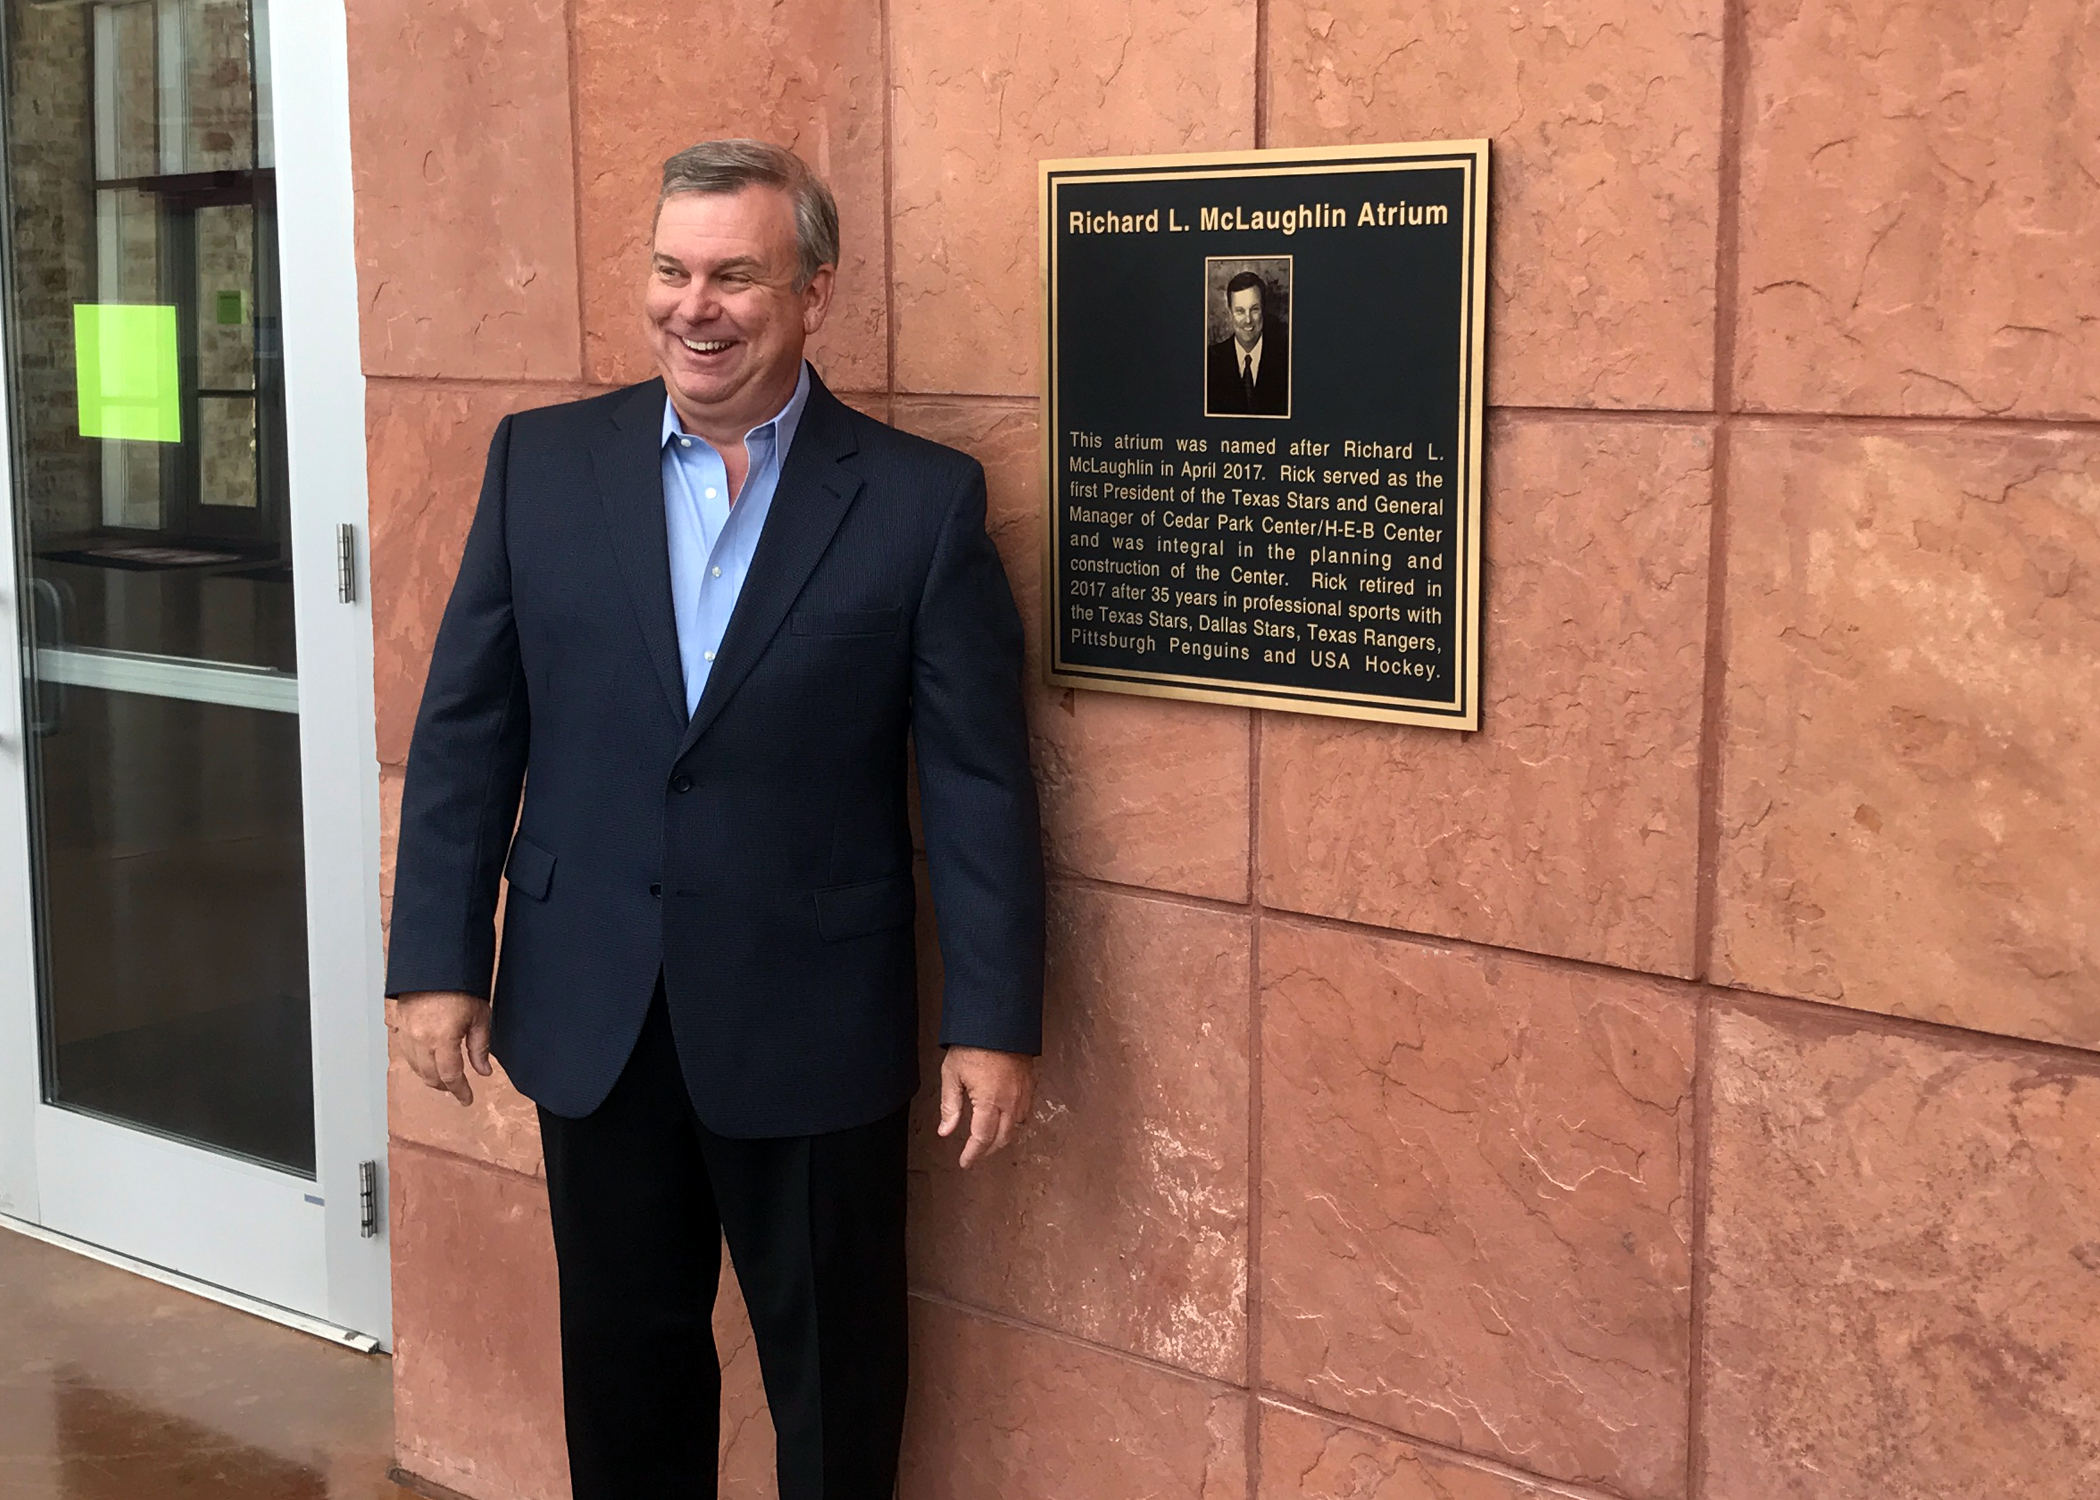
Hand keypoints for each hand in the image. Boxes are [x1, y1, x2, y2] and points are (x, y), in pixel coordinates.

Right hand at [387, 991, 492, 1105]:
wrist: (436, 963)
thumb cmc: (461, 985)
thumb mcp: (479, 1016)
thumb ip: (480, 1047)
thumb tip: (483, 1071)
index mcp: (442, 1038)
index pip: (451, 1076)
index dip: (460, 1091)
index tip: (467, 1099)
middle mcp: (420, 1039)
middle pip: (430, 1076)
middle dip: (445, 1086)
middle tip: (458, 1089)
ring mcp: (406, 1032)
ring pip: (415, 1067)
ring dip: (430, 1076)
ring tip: (444, 1078)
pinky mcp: (399, 1024)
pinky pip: (406, 1053)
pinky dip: (417, 1062)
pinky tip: (428, 1061)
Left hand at [938, 1047, 1035, 1168]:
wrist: (997, 1021)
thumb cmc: (972, 1045)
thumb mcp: (952, 1075)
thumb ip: (949, 1106)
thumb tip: (945, 1131)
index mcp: (989, 1101)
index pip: (982, 1139)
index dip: (973, 1154)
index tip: (965, 1162)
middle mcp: (1010, 1101)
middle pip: (1002, 1138)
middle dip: (987, 1150)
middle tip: (974, 1154)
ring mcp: (1023, 1093)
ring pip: (1016, 1128)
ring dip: (1002, 1138)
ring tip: (988, 1141)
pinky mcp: (1030, 1084)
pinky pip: (1025, 1113)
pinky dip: (1014, 1123)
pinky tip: (1004, 1120)